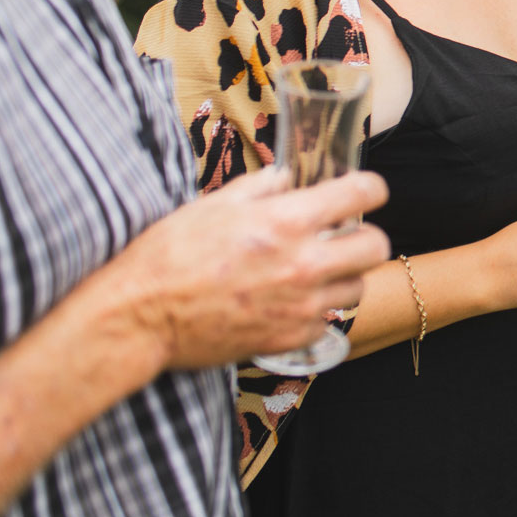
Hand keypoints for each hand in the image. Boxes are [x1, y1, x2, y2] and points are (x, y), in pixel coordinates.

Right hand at [104, 167, 390, 369]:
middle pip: (377, 246)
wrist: (139, 317)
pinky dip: (316, 313)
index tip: (363, 193)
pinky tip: (290, 304)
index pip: (364, 194)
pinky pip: (327, 323)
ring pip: (358, 288)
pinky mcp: (289, 338)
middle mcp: (303, 263)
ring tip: (314, 274)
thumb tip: (287, 177)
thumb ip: (261, 187)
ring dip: (343, 277)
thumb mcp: (213, 204)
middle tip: (342, 238)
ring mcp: (300, 305)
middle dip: (364, 236)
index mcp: (287, 220)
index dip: (370, 189)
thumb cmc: (167, 255)